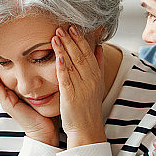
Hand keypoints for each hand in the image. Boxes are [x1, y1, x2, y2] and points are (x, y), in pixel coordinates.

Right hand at [0, 53, 58, 146]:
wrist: (45, 131)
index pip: (8, 73)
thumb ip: (44, 80)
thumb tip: (52, 63)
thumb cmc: (47, 112)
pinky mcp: (7, 104)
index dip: (4, 60)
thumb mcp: (44, 92)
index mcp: (17, 91)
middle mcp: (9, 94)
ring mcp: (6, 99)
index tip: (2, 46)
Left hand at [51, 26, 106, 148]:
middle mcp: (90, 80)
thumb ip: (99, 65)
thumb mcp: (98, 84)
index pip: (88, 53)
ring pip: (72, 65)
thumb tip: (99, 47)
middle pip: (80, 56)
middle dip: (71, 40)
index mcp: (96, 76)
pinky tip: (58, 56)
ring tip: (56, 36)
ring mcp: (81, 88)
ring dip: (64, 49)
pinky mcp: (71, 96)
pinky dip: (62, 67)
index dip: (80, 40)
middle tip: (62, 27)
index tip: (73, 27)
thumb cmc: (89, 107)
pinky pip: (66, 79)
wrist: (87, 129)